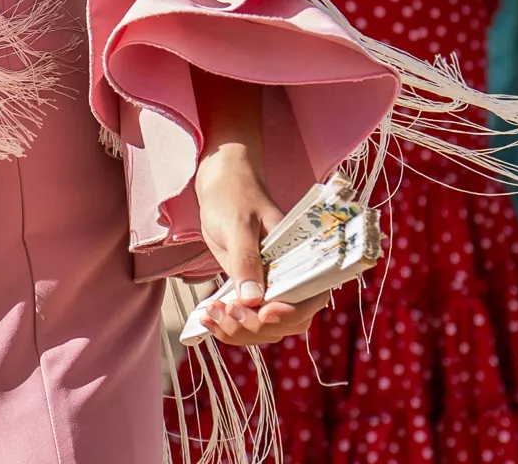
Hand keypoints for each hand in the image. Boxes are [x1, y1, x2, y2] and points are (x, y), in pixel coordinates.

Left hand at [190, 145, 328, 348]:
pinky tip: (207, 318)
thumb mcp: (239, 223)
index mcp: (301, 257)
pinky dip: (229, 326)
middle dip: (257, 326)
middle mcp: (291, 277)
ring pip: (267, 328)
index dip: (291, 312)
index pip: (310, 297)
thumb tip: (253, 299)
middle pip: (289, 322)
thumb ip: (246, 259)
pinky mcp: (252, 292)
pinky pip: (248, 321)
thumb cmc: (235, 196)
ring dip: (239, 331)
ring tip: (211, 315)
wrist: (223, 186)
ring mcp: (272, 288)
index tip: (264, 313)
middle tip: (226, 312)